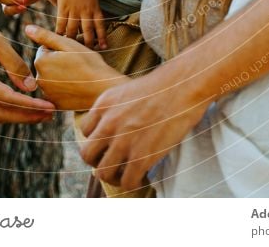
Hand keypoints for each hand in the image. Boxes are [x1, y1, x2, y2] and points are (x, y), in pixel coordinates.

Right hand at [0, 0, 55, 123]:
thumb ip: (14, 64)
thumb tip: (31, 87)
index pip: (7, 100)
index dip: (31, 105)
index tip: (50, 106)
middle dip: (25, 116)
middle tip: (49, 114)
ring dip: (13, 116)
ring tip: (36, 111)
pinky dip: (1, 109)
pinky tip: (16, 102)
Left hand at [27, 25, 123, 110]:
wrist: (103, 89)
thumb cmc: (88, 63)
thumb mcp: (68, 44)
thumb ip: (45, 36)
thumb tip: (27, 28)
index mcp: (40, 61)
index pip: (45, 49)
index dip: (60, 49)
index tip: (72, 54)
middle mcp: (39, 80)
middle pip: (46, 64)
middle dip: (58, 62)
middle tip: (76, 64)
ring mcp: (47, 94)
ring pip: (51, 78)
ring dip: (60, 75)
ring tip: (78, 75)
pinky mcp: (56, 105)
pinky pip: (56, 92)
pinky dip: (64, 89)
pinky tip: (77, 87)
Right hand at [56, 0, 107, 49]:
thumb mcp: (93, 0)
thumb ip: (92, 14)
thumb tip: (91, 28)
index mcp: (95, 9)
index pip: (100, 26)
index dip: (102, 37)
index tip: (104, 47)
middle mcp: (85, 11)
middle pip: (87, 31)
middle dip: (87, 43)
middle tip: (86, 52)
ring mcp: (74, 10)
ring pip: (73, 30)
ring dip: (72, 40)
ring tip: (70, 49)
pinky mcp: (63, 8)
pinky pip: (61, 24)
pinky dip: (60, 33)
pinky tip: (58, 39)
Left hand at [78, 64, 207, 190]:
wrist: (183, 85)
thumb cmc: (163, 85)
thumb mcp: (128, 91)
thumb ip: (116, 109)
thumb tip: (116, 129)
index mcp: (104, 104)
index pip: (85, 132)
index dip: (98, 140)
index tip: (111, 143)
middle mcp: (108, 123)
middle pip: (87, 155)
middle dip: (99, 160)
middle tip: (115, 161)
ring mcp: (124, 141)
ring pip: (103, 173)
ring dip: (114, 177)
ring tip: (128, 172)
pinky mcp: (141, 156)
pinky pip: (126, 182)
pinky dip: (133, 183)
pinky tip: (143, 176)